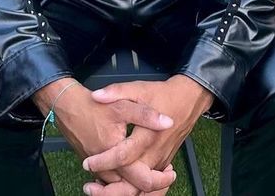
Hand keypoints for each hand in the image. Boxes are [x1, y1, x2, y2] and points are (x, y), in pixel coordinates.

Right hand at [33, 81, 176, 194]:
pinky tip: (134, 168)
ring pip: (122, 186)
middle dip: (151, 184)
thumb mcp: (122, 105)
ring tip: (153, 170)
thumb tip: (168, 122)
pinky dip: (125, 179)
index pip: (143, 180)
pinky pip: (112, 180)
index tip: (171, 172)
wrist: (67, 107)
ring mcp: (99, 170)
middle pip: (133, 189)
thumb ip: (146, 115)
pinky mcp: (95, 167)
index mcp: (117, 157)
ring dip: (137, 182)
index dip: (160, 179)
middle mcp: (107, 169)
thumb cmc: (92, 106)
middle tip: (166, 173)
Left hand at [82, 76, 213, 194]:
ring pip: (141, 187)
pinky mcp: (162, 163)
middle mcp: (154, 153)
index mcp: (147, 135)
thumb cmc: (162, 94)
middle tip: (90, 187)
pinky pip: (147, 183)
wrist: (187, 100)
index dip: (104, 161)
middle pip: (133, 182)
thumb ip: (116, 92)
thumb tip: (97, 96)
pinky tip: (116, 183)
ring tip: (99, 189)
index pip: (123, 156)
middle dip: (111, 190)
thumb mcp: (138, 88)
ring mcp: (160, 161)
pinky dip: (132, 187)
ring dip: (120, 192)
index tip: (88, 162)